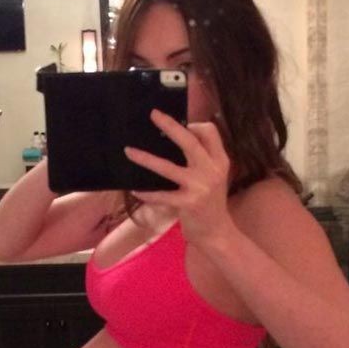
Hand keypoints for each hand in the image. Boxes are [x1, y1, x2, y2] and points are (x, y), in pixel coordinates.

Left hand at [124, 110, 235, 246]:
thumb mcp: (213, 176)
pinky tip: (134, 189)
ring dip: (145, 158)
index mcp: (220, 160)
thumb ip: (202, 158)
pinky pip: (161, 195)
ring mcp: (200, 187)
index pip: (210, 132)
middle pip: (189, 142)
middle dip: (170, 125)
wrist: (216, 232)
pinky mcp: (188, 204)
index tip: (181, 123)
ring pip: (168, 167)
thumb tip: (176, 135)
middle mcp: (211, 170)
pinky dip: (146, 193)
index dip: (194, 124)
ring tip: (129, 151)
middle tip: (153, 114)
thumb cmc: (210, 202)